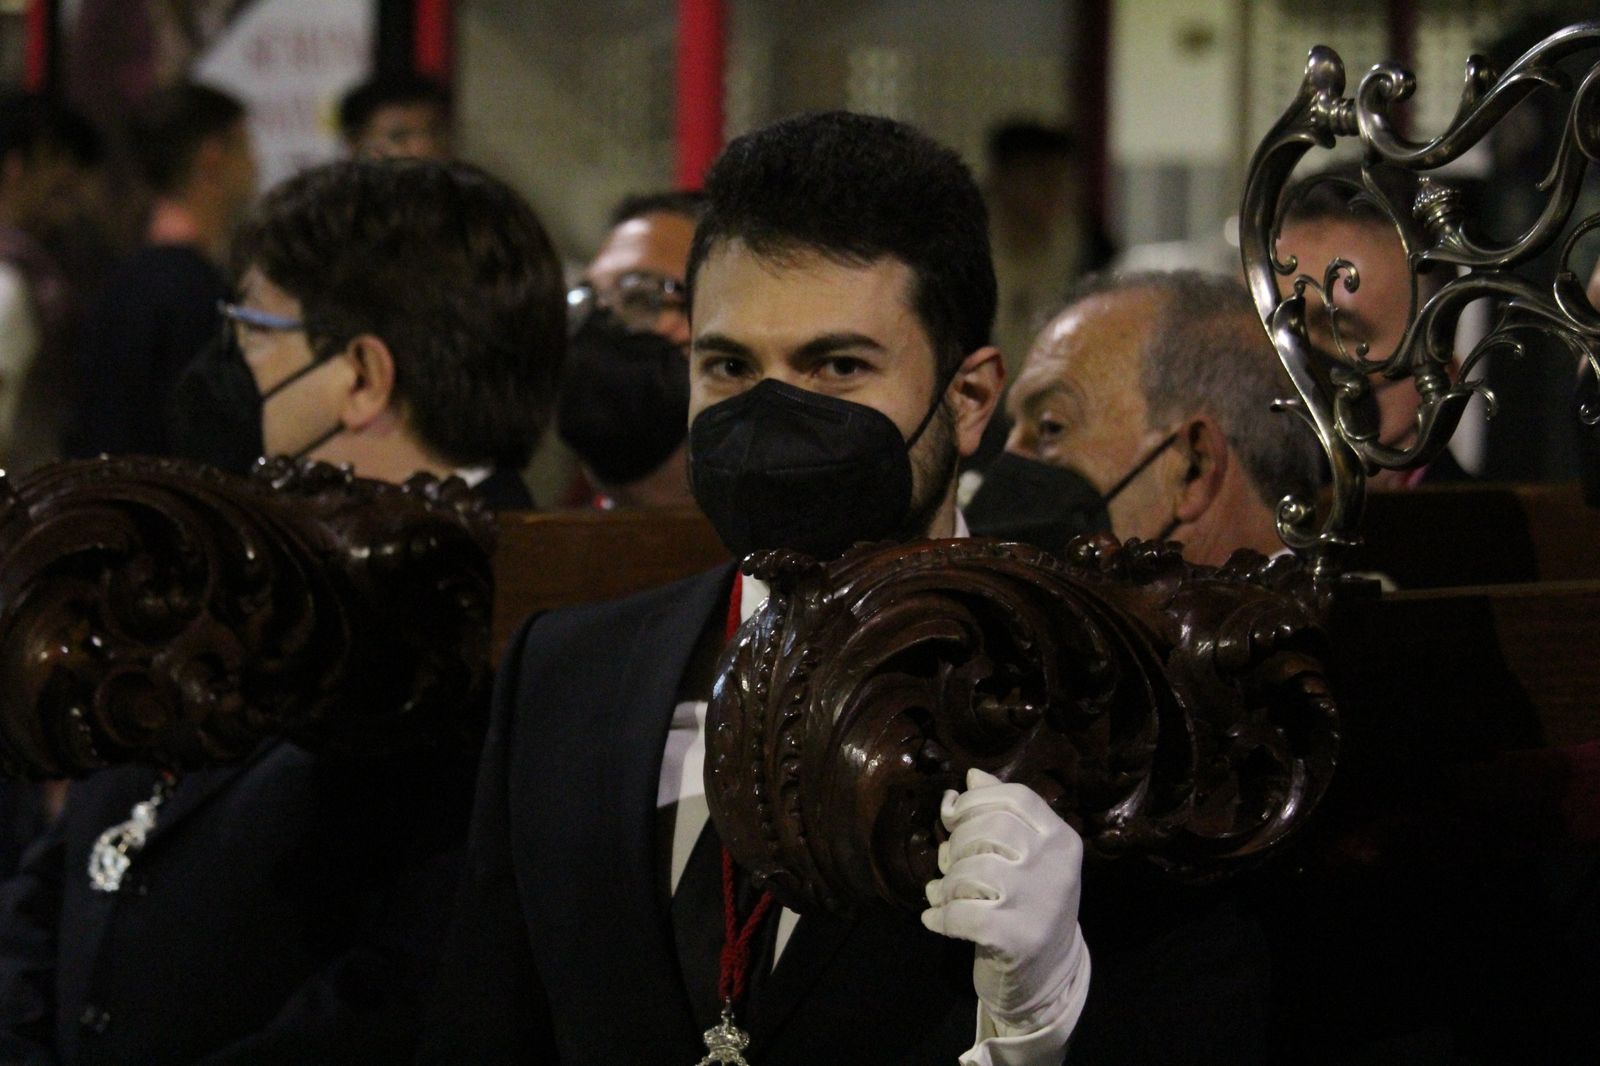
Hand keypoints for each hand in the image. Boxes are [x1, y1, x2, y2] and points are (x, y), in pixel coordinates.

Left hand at [921, 768, 1087, 1032]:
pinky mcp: (1016, 938)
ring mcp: (1038, 901)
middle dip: (957, 842)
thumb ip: (1001, 815)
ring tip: (943, 894)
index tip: (952, 815)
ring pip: (971, 869)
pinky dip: (939, 916)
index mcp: (1061, 839)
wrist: (1049, 976)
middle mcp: (1055, 864)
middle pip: (989, 828)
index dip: (974, 801)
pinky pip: (960, 913)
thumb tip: (972, 776)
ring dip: (946, 883)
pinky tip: (935, 919)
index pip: (1015, 797)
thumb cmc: (1029, 905)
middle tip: (949, 862)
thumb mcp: (1027, 857)